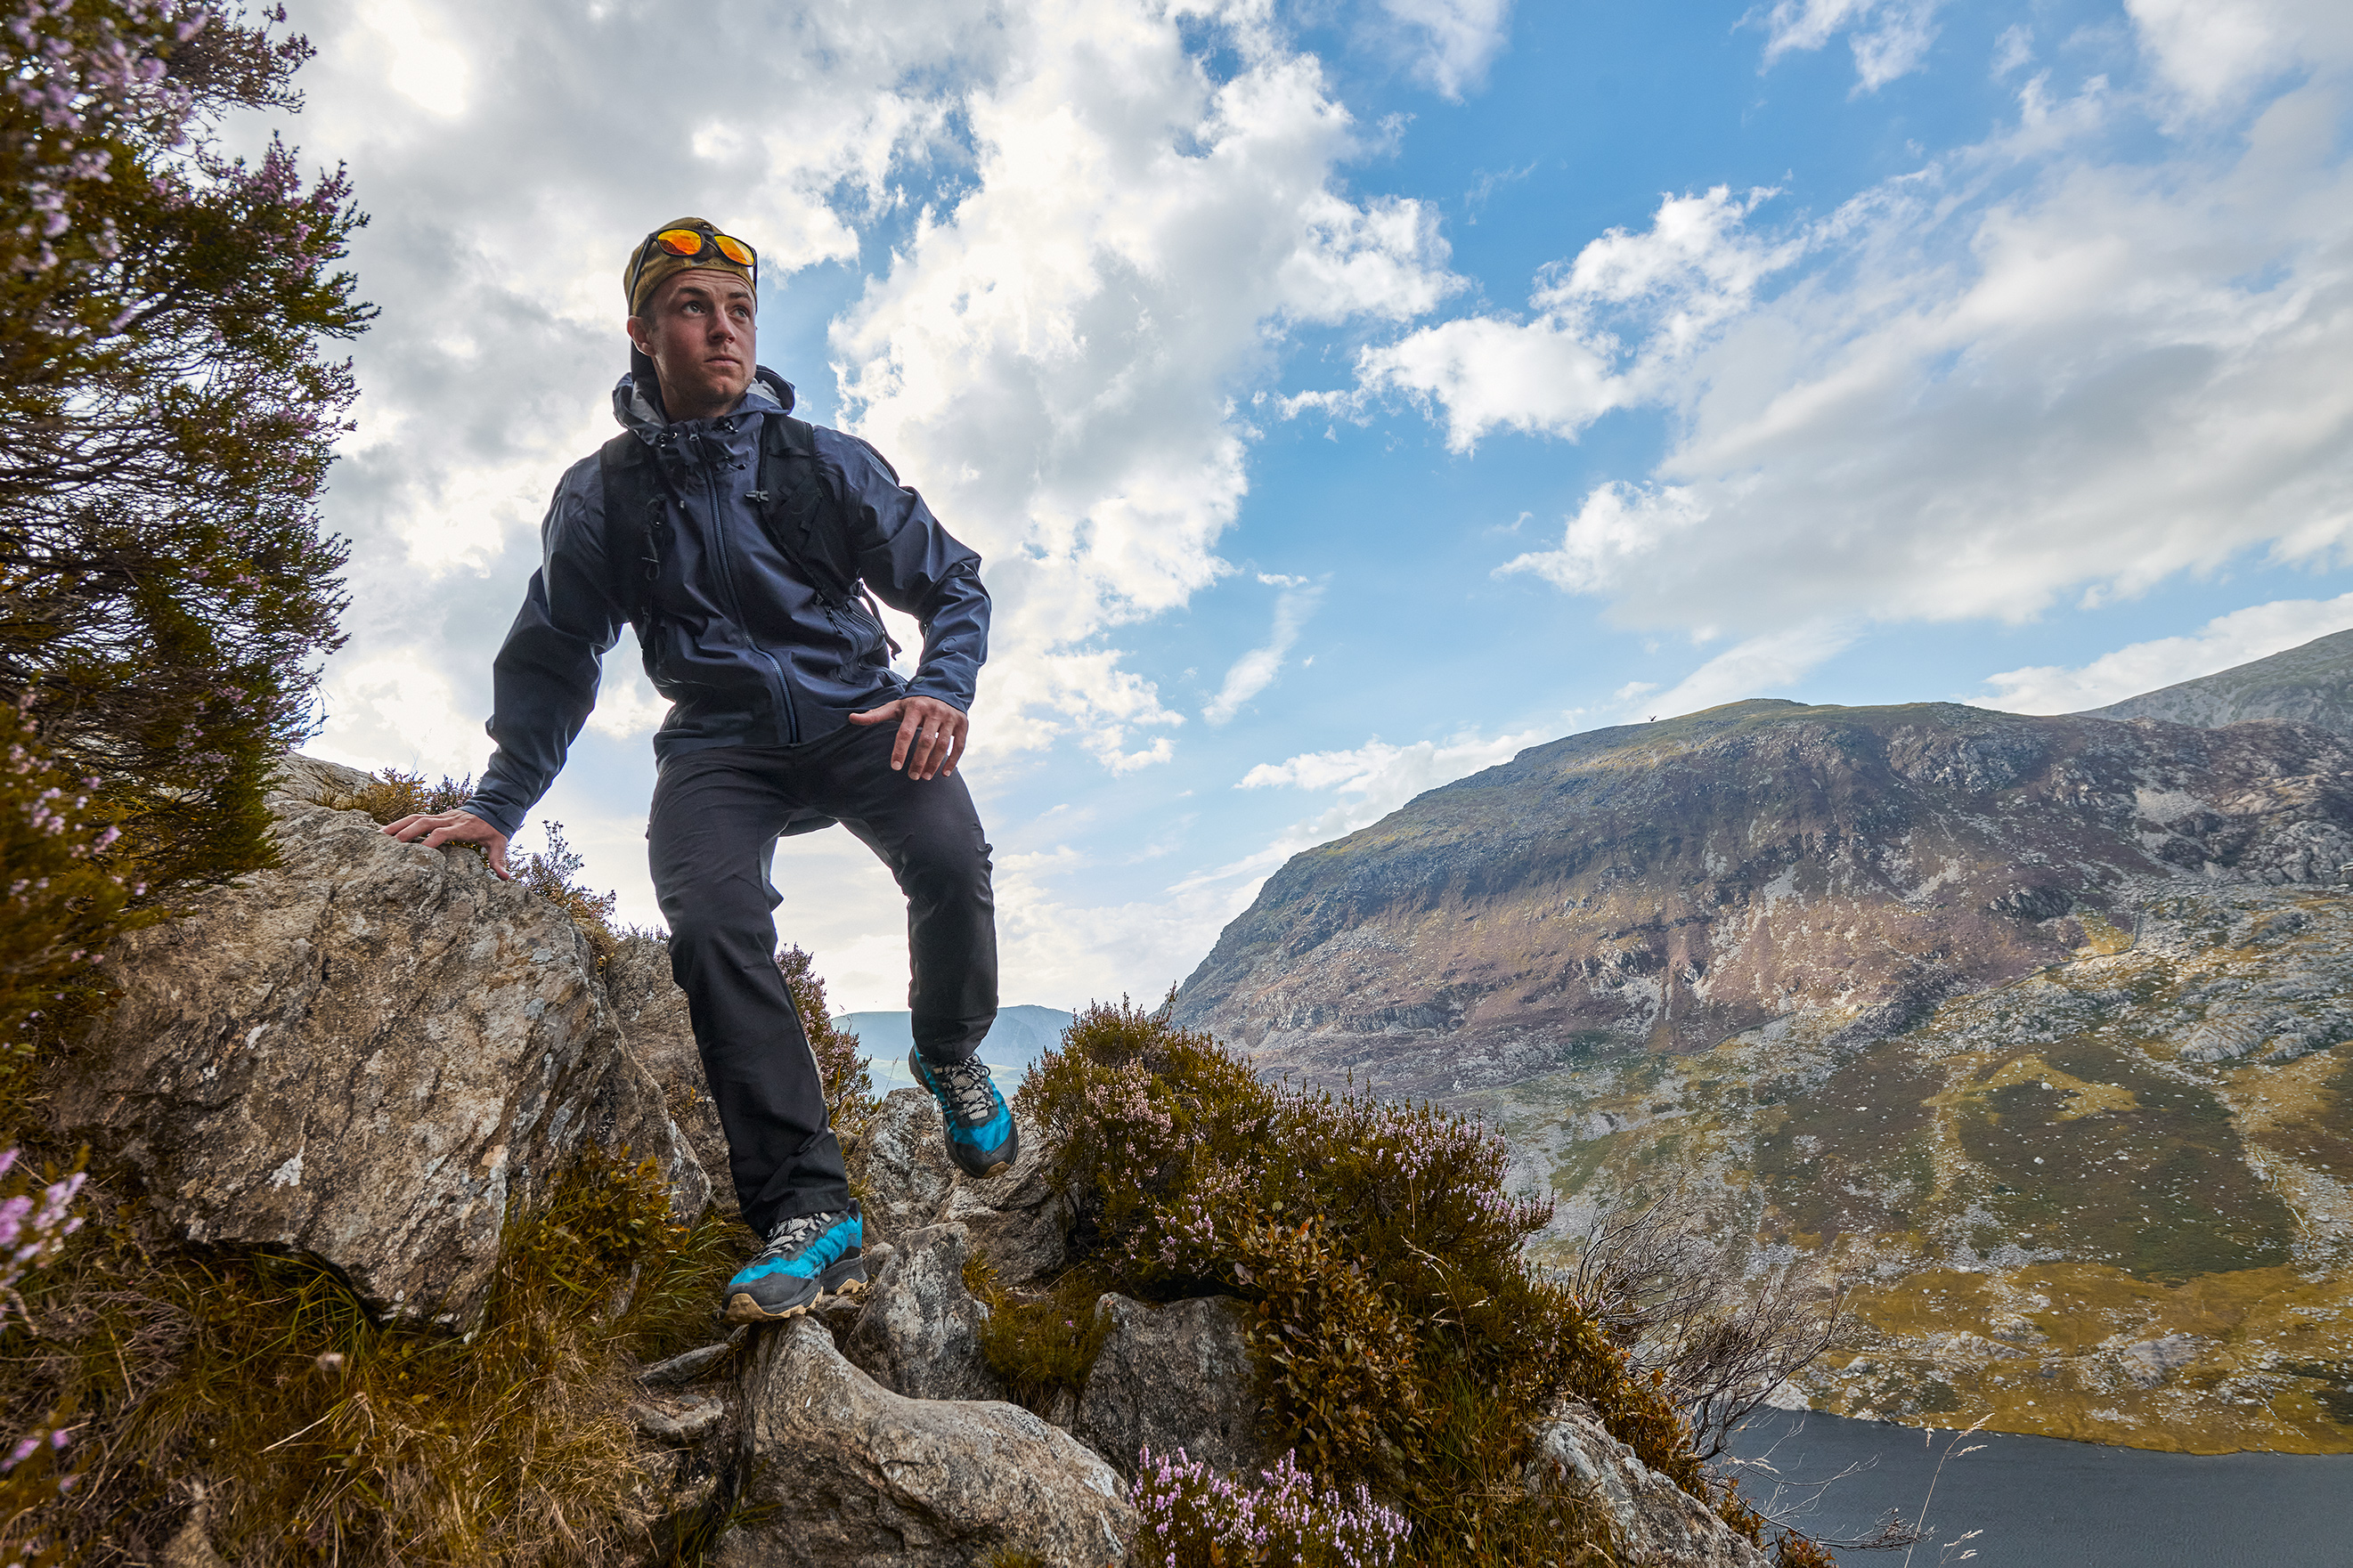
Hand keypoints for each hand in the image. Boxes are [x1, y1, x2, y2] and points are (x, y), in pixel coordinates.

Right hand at [383, 808, 511, 879]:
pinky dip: (401, 822)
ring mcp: (442, 816)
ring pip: (417, 817)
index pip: (443, 832)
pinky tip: (387, 830)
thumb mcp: (499, 843)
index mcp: (463, 828)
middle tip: (391, 843)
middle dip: (408, 831)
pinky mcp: (437, 816)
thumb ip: (499, 860)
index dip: (431, 840)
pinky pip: (416, 817)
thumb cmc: (494, 830)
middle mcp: (449, 820)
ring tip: (380, 835)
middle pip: (425, 822)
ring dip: (398, 824)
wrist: (494, 807)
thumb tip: (505, 877)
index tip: (419, 853)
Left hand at [847, 695, 967, 779]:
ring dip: (934, 764)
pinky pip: (959, 746)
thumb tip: (851, 718)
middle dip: (918, 761)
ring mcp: (950, 717)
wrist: (943, 689)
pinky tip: (944, 774)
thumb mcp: (895, 707)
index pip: (906, 732)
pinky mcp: (963, 724)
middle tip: (911, 776)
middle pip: (926, 741)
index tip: (895, 767)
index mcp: (915, 707)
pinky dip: (953, 761)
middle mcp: (934, 711)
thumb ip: (875, 715)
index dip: (900, 750)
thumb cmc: (914, 704)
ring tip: (924, 777)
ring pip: (943, 745)